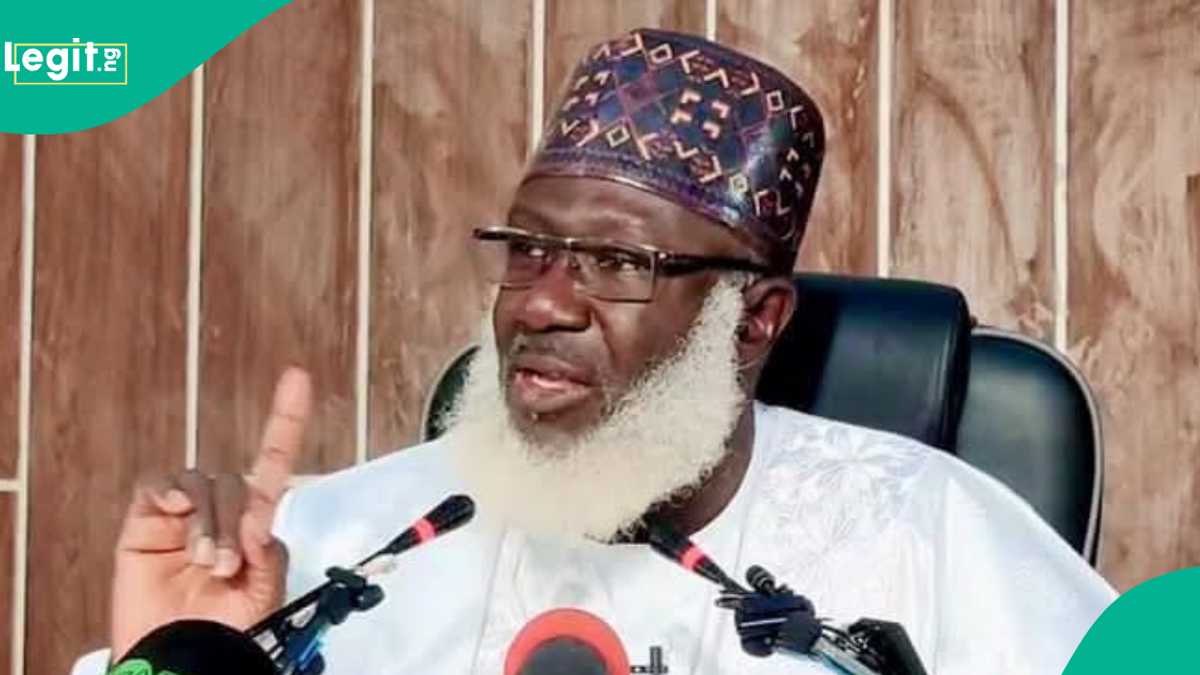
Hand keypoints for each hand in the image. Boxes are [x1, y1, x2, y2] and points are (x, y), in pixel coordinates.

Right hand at [110, 367, 312, 659]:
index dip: (285, 420)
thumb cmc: (224, 632)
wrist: (178, 660)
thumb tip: (259, 522)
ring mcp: (181, 515)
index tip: (298, 378)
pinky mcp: (144, 521)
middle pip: (236, 483)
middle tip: (228, 565)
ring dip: (207, 522)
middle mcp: (220, 512)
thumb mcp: (264, 596)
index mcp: (253, 524)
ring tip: (205, 562)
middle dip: (236, 520)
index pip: (272, 464)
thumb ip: (270, 556)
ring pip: (200, 484)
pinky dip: (168, 492)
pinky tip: (175, 512)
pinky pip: (157, 485)